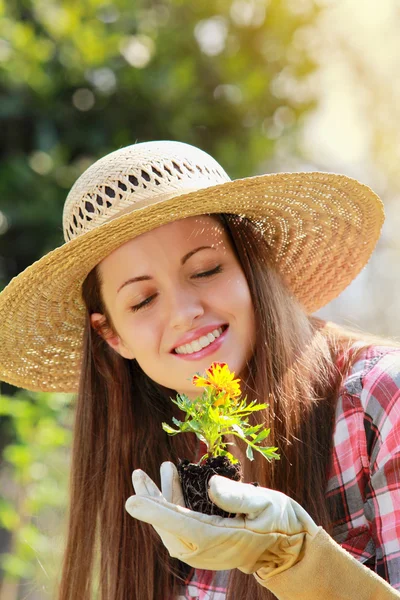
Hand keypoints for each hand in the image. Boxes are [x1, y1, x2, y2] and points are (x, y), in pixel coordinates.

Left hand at [125, 462, 318, 576]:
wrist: (289, 552)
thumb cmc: (280, 524)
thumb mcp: (265, 505)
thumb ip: (237, 496)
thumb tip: (211, 484)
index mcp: (219, 539)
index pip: (181, 525)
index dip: (155, 511)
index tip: (132, 500)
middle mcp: (205, 549)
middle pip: (168, 526)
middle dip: (151, 499)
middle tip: (138, 474)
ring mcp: (203, 551)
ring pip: (171, 526)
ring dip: (159, 499)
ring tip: (149, 473)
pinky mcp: (204, 546)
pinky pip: (179, 527)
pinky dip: (170, 506)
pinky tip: (171, 486)